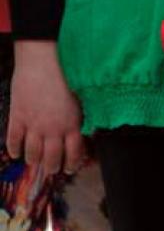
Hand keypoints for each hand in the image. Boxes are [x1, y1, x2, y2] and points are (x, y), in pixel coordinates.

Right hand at [6, 40, 83, 173]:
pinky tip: (16, 153)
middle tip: (51, 168)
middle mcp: (53, 130)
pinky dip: (14, 149)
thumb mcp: (79, 100)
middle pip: (52, 158)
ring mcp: (34, 125)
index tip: (69, 169)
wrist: (43, 61)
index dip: (71, 165)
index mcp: (72, 125)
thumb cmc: (65, 77)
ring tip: (34, 161)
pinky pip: (13, 140)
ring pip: (33, 153)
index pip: (73, 154)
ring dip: (34, 160)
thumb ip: (79, 119)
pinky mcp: (17, 117)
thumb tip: (82, 134)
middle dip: (52, 167)